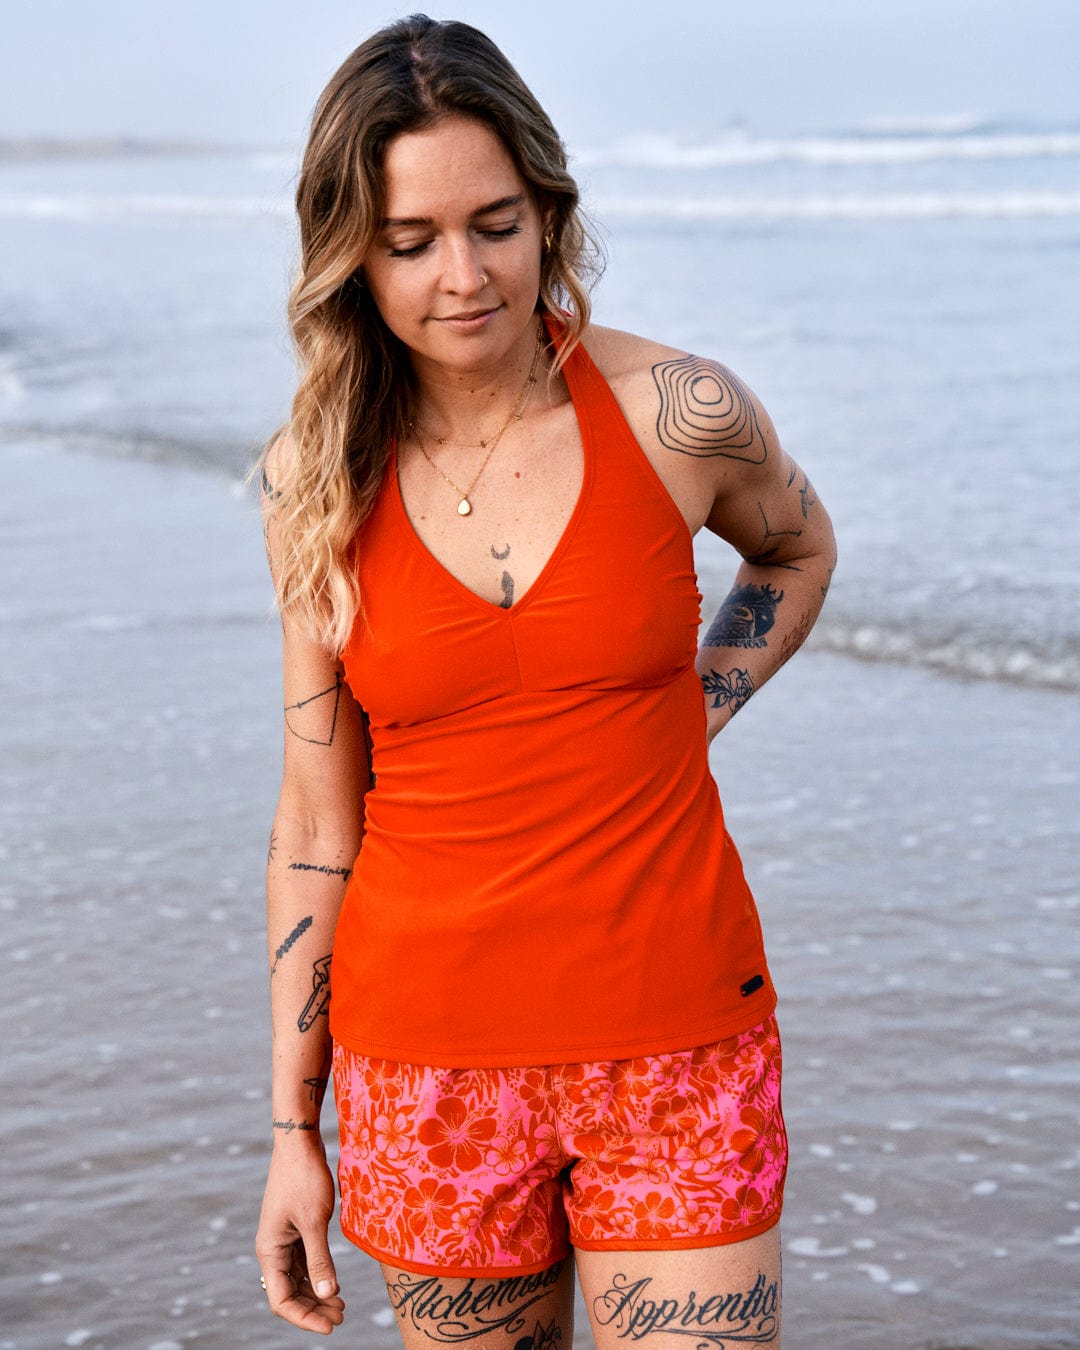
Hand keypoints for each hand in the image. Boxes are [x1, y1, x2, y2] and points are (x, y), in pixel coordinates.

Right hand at [256, 1142, 344, 1334]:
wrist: (299, 1141)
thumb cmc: (304, 1177)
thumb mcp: (315, 1220)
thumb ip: (320, 1258)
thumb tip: (328, 1293)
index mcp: (270, 1250)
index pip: (281, 1300)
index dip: (305, 1318)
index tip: (331, 1326)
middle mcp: (272, 1249)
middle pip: (288, 1293)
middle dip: (313, 1309)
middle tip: (342, 1317)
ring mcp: (282, 1239)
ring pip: (297, 1279)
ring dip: (317, 1293)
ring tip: (342, 1305)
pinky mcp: (294, 1228)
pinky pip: (303, 1262)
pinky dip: (317, 1274)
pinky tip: (335, 1282)